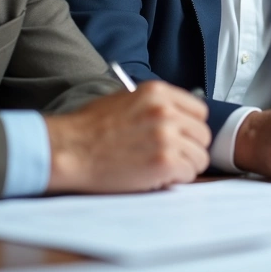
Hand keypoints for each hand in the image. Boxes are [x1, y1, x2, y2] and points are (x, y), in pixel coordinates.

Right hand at [45, 80, 210, 192]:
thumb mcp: (127, 100)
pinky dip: (176, 179)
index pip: (200, 111)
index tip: (180, 138)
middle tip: (170, 157)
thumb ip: (157, 105)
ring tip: (161, 168)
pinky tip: (156, 177)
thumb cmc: (90, 128)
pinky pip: (189, 173)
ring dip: (184, 166)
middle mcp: (166, 111)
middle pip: (203, 135)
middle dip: (189, 148)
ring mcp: (167, 137)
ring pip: (200, 157)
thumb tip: (182, 118)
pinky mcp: (164, 162)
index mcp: (158, 92)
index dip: (191, 128)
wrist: (68, 150)